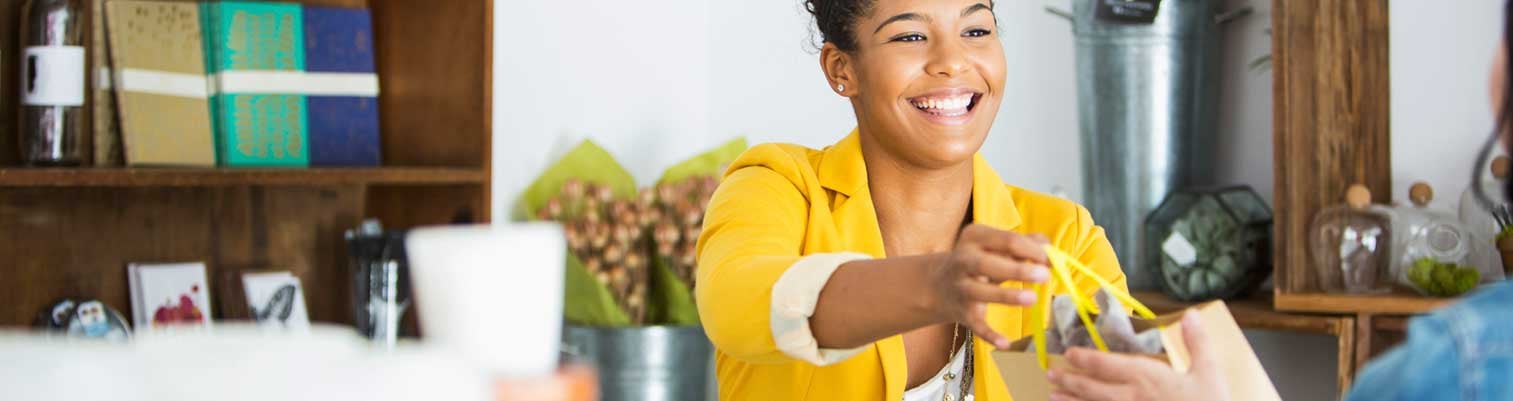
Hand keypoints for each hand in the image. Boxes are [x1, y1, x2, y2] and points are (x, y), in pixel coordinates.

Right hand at [932, 224, 1052, 348]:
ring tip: (1032, 299)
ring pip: (982, 292)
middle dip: (1018, 270)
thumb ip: (1024, 244)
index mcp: (975, 238)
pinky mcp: (962, 313)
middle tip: (1044, 275)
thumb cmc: (980, 262)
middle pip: (989, 263)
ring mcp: (961, 287)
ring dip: (1006, 296)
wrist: (938, 284)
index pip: (1008, 240)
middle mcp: (963, 260)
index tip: (1053, 261)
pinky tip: (1005, 343)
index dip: (1033, 251)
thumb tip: (1050, 249)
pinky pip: (976, 325)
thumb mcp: (995, 247)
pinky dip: (989, 334)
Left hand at [1046, 311, 1228, 400]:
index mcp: (1147, 377)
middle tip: (1051, 374)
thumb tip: (1191, 314)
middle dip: (1069, 380)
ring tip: (1052, 396)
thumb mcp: (1210, 373)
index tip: (1069, 353)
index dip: (1084, 358)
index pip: (1106, 365)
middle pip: (1091, 387)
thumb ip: (1197, 343)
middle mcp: (1130, 397)